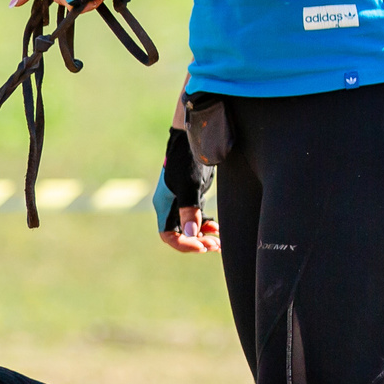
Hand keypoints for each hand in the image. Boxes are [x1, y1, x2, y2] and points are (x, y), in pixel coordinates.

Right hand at [153, 123, 215, 253]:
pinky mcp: (193, 196)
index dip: (184, 244)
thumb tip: (190, 234)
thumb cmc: (187, 159)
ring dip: (204, 236)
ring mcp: (182, 201)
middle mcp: (172, 206)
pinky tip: (218, 229)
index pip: (169, 235)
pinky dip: (207, 226)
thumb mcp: (189, 185)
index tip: (201, 246)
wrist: (193, 137)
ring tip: (218, 242)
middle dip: (197, 242)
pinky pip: (198, 219)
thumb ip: (190, 210)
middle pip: (180, 234)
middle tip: (215, 245)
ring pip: (190, 228)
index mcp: (165, 205)